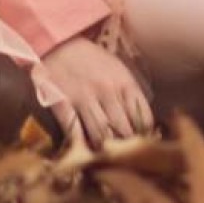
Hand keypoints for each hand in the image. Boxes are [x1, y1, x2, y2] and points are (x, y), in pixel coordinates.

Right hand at [36, 35, 153, 147]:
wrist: (58, 44)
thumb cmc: (92, 60)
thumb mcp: (118, 69)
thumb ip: (130, 94)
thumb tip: (143, 124)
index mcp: (124, 82)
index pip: (143, 119)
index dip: (144, 137)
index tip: (142, 145)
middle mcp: (107, 91)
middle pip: (124, 131)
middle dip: (127, 148)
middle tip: (125, 158)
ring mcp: (84, 98)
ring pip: (101, 136)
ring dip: (105, 151)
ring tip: (106, 158)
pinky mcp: (62, 104)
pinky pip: (74, 132)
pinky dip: (80, 145)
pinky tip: (84, 152)